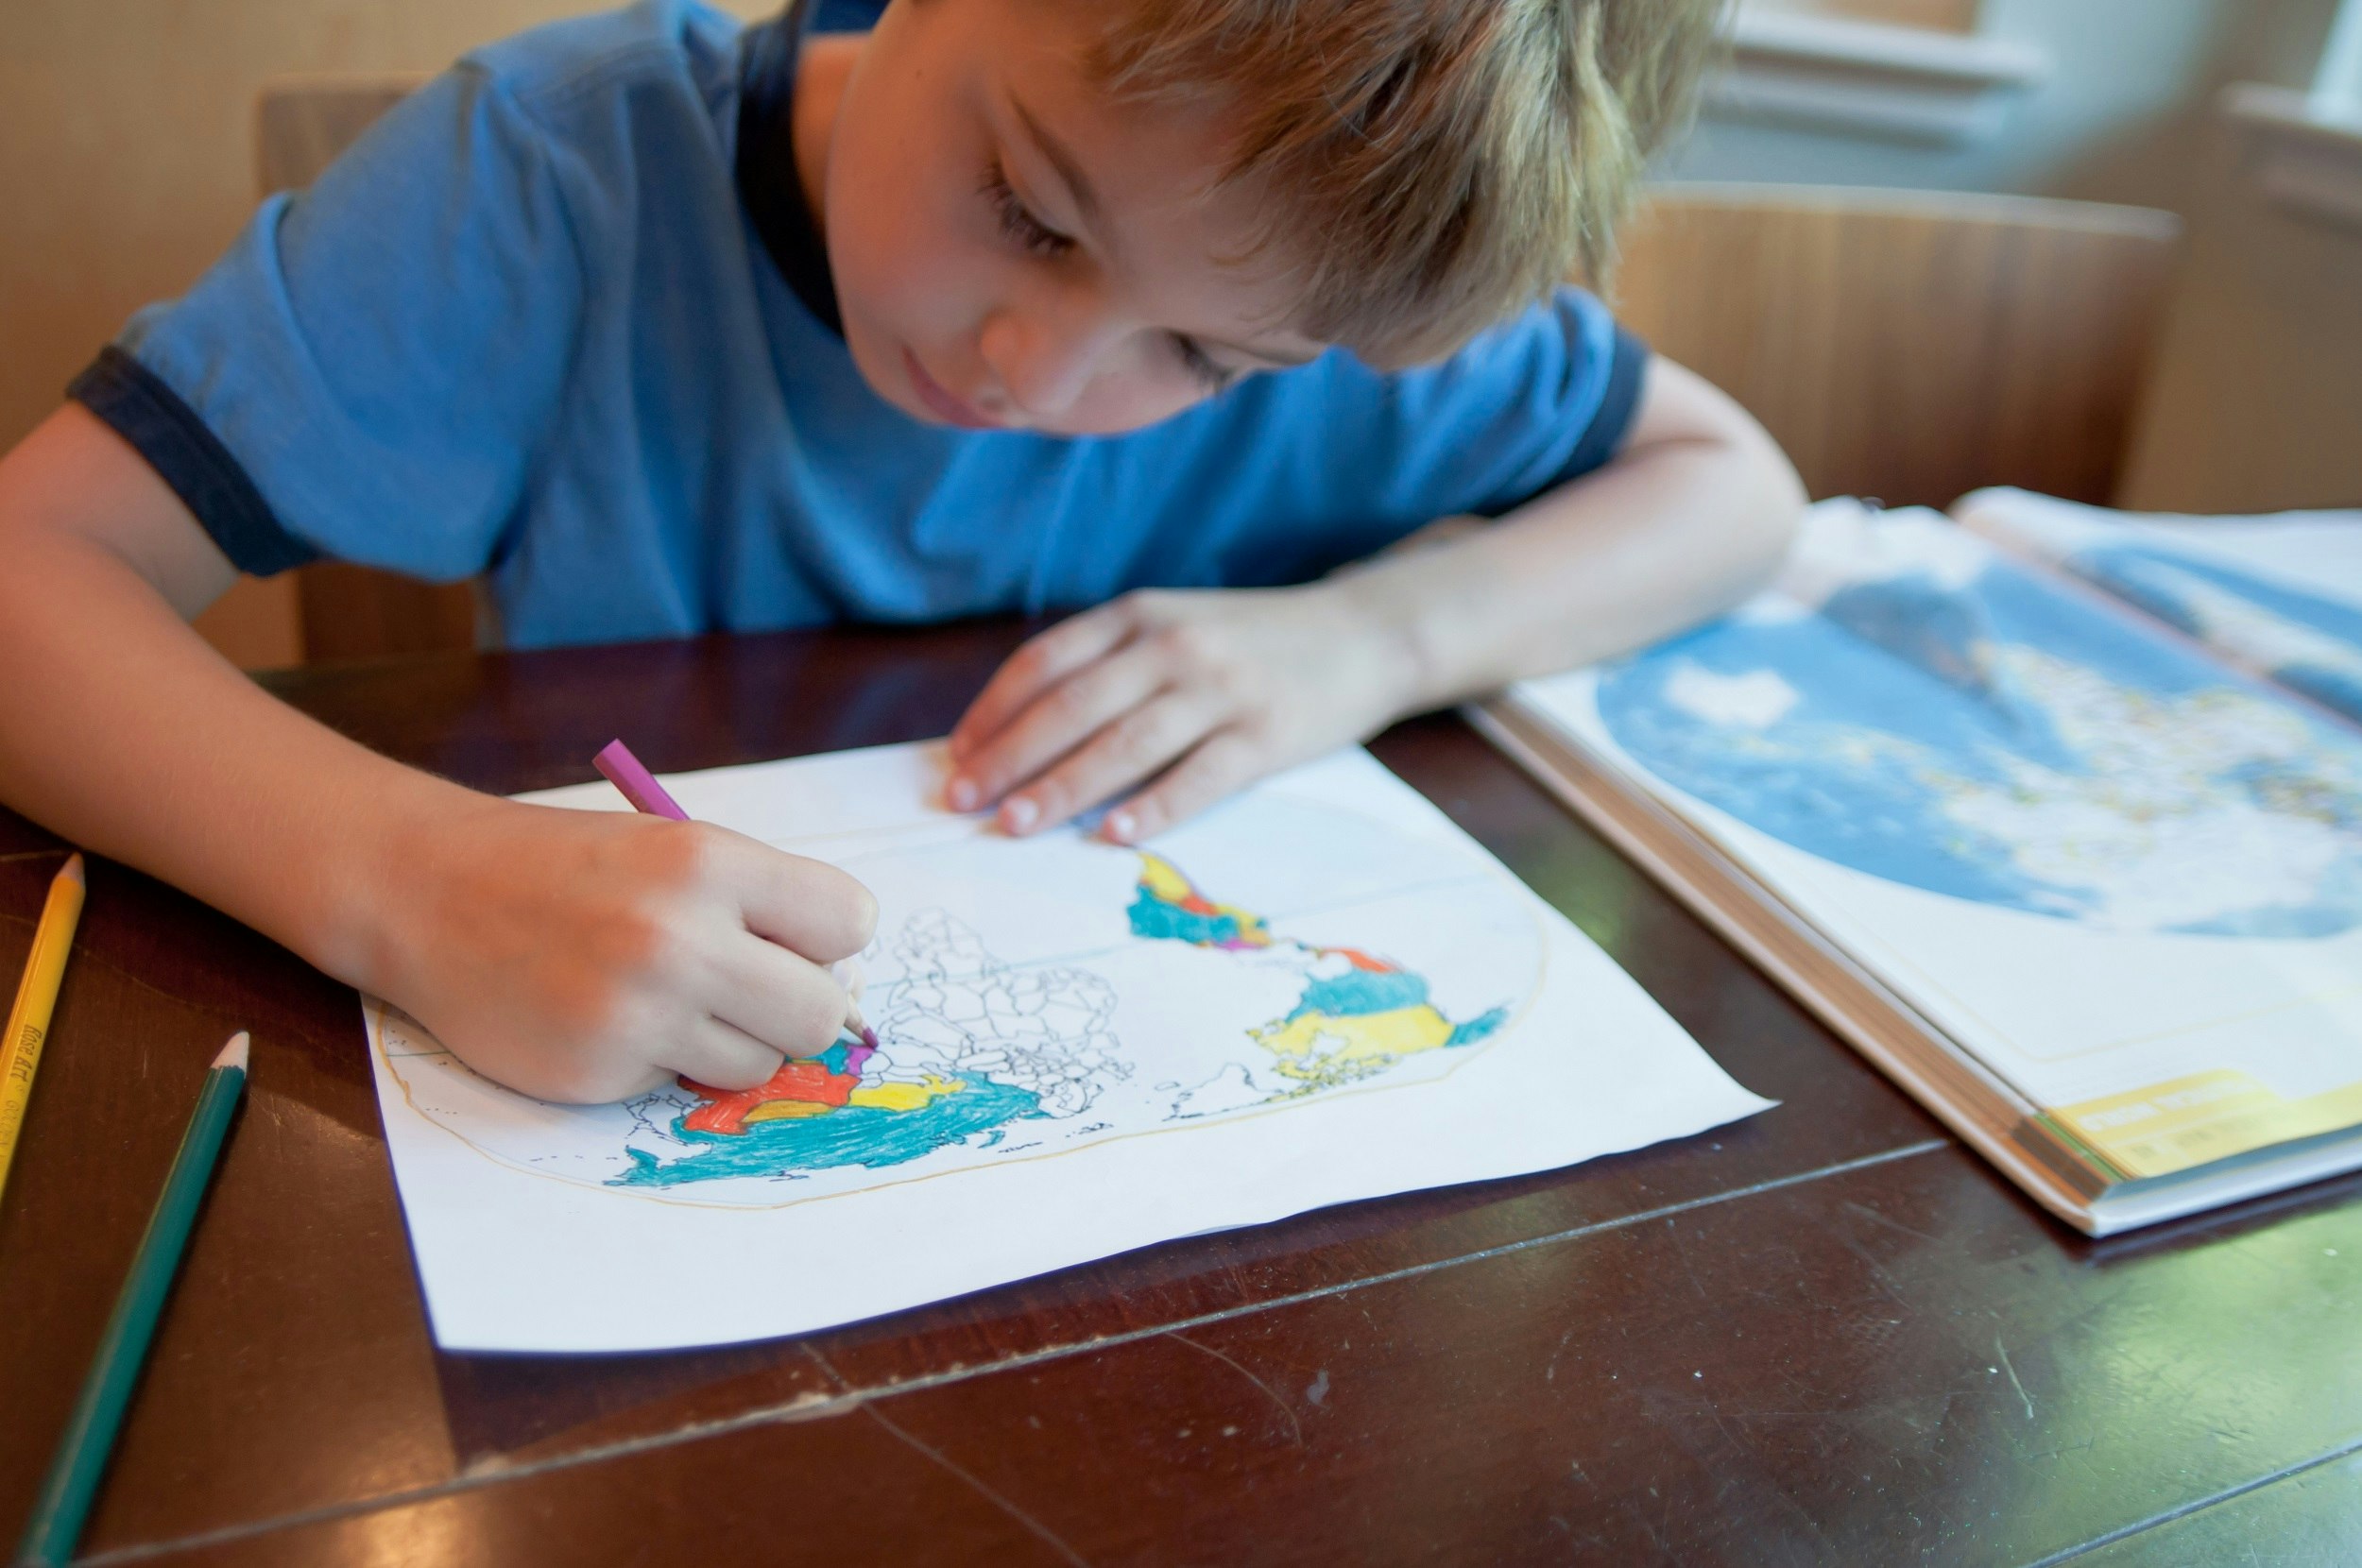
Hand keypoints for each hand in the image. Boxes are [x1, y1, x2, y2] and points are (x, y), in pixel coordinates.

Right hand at [375, 796, 877, 1103]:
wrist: (429, 892)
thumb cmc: (571, 869)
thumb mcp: (674, 850)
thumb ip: (762, 908)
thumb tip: (849, 993)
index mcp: (710, 862)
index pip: (851, 922)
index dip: (827, 939)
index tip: (792, 939)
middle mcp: (680, 938)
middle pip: (823, 1014)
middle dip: (799, 1008)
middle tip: (748, 988)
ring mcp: (638, 1013)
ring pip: (761, 1063)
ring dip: (731, 1041)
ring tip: (664, 995)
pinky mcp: (600, 1073)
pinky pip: (683, 1084)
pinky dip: (661, 1060)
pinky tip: (608, 1016)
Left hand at [945, 580, 1418, 841]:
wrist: (1363, 634)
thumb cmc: (1249, 641)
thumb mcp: (1173, 624)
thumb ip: (1108, 663)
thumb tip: (1018, 734)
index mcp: (1139, 616)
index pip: (1046, 663)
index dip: (994, 712)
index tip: (955, 756)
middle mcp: (1174, 645)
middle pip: (1072, 706)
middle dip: (1009, 757)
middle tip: (963, 800)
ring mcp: (1222, 689)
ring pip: (1125, 744)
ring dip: (1062, 787)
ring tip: (1014, 823)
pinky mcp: (1266, 735)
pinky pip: (1200, 776)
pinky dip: (1155, 806)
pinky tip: (1115, 834)